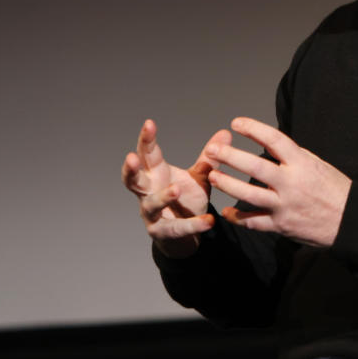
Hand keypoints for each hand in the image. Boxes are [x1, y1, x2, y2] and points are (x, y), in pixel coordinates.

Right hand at [122, 119, 230, 257]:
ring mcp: (152, 213)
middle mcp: (148, 192)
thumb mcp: (199, 177)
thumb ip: (209, 158)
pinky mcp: (162, 232)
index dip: (146, 140)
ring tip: (176, 189)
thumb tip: (226, 133)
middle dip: (131, 169)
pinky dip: (192, 224)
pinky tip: (208, 221)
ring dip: (162, 196)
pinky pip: (176, 228)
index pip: (148, 154)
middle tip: (132, 157)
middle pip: (134, 179)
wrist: (184, 235)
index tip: (149, 123)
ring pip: (151, 204)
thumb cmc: (185, 200)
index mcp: (156, 174)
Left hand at [204, 117, 351, 248]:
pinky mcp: (281, 225)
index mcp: (303, 163)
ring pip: (248, 195)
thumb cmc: (337, 190)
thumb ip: (294, 158)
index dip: (253, 128)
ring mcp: (285, 205)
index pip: (274, 139)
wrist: (352, 222)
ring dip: (227, 184)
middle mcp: (291, 183)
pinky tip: (227, 211)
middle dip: (230, 157)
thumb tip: (271, 145)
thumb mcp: (319, 165)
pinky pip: (253, 222)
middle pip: (254, 167)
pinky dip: (238, 217)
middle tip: (213, 150)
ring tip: (213, 176)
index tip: (237, 123)